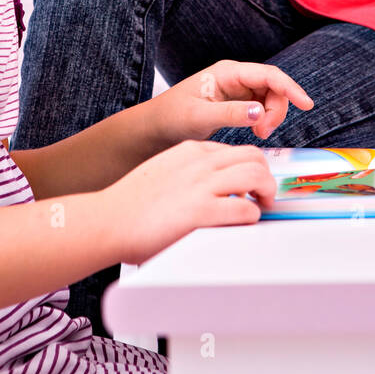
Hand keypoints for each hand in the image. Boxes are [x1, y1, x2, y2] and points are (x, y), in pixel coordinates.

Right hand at [101, 139, 277, 265]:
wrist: (108, 220)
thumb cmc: (130, 205)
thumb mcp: (163, 173)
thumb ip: (188, 175)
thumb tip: (208, 190)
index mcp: (190, 151)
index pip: (235, 150)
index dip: (250, 167)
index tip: (253, 183)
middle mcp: (200, 163)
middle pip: (253, 157)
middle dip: (266, 176)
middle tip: (264, 195)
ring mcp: (201, 185)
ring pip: (256, 176)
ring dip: (266, 193)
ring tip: (262, 207)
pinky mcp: (202, 211)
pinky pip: (245, 209)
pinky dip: (252, 217)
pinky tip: (244, 223)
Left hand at [153, 59, 313, 144]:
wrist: (157, 127)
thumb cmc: (172, 117)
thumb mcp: (199, 117)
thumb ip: (230, 114)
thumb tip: (258, 112)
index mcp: (227, 72)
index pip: (268, 75)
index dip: (290, 88)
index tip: (306, 104)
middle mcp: (236, 77)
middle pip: (273, 87)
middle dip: (277, 110)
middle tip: (263, 133)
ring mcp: (238, 89)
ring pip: (270, 98)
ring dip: (272, 116)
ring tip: (258, 135)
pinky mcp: (238, 102)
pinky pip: (262, 107)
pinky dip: (265, 120)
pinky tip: (255, 132)